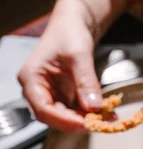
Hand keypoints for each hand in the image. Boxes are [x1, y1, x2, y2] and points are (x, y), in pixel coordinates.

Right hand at [18, 3, 101, 131]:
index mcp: (31, 79)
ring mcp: (48, 94)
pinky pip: (73, 111)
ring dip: (84, 120)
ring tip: (106, 118)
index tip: (86, 123)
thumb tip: (94, 107)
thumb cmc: (69, 33)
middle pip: (52, 117)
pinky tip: (104, 113)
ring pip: (64, 117)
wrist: (73, 24)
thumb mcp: (79, 55)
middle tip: (100, 122)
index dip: (64, 120)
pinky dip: (87, 114)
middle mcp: (36, 90)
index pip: (43, 109)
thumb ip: (86, 81)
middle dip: (76, 122)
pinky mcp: (61, 96)